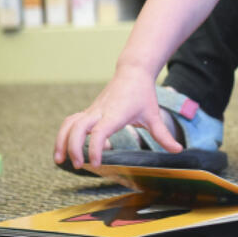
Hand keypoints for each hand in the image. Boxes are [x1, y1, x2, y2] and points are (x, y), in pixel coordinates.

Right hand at [52, 69, 182, 168]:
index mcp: (116, 114)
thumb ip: (163, 135)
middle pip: (78, 128)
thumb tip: (178, 150)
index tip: (96, 164)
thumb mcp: (154, 115)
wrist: (133, 71)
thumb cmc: (143, 93)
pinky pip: (71, 122)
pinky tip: (64, 150)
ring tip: (59, 160)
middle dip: (74, 147)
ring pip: (69, 124)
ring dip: (62, 141)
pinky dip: (64, 135)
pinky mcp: (89, 111)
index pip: (100, 132)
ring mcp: (92, 110)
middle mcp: (100, 111)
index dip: (95, 148)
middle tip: (79, 165)